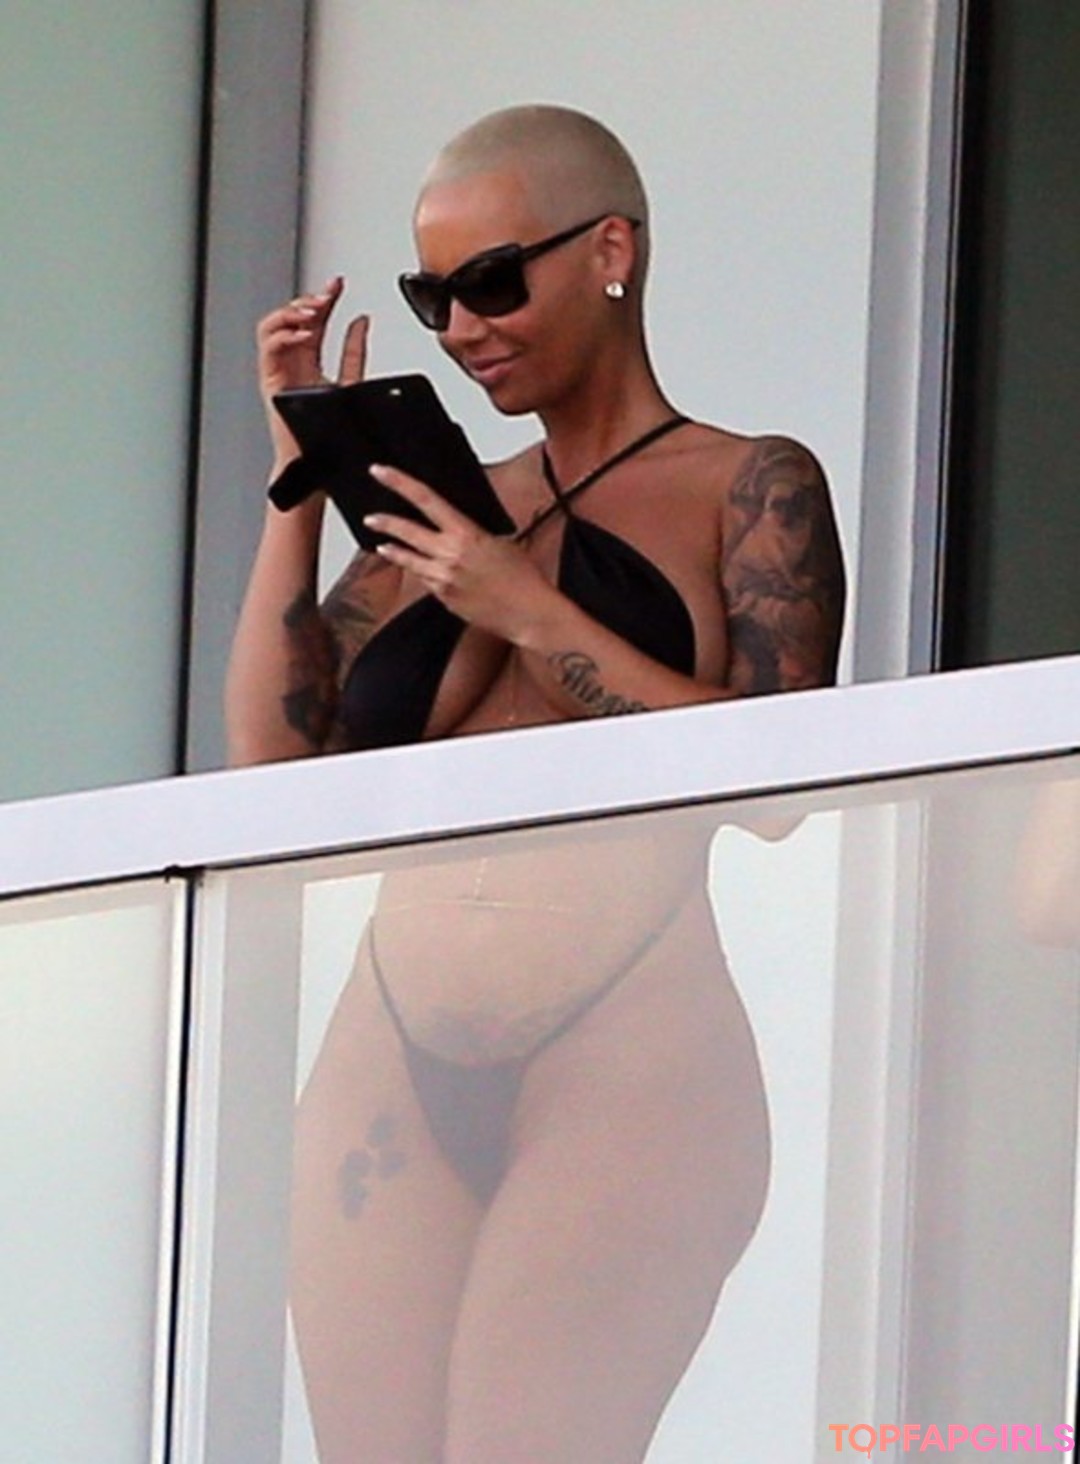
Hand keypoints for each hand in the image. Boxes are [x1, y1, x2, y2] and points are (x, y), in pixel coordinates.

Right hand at [255, 278, 369, 466]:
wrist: (317, 463)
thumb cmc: (329, 433)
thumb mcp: (352, 381)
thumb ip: (355, 351)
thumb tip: (362, 321)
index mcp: (309, 361)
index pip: (313, 320)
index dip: (324, 298)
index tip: (337, 284)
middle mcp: (291, 363)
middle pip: (291, 318)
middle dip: (307, 301)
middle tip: (325, 297)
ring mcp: (278, 371)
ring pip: (271, 327)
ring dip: (290, 314)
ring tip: (312, 313)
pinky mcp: (270, 382)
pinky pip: (268, 350)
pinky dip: (282, 335)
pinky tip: (302, 335)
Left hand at [364, 465, 555, 642]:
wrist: (528, 613)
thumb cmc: (522, 578)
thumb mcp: (501, 542)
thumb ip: (474, 532)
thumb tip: (457, 525)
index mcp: (466, 533)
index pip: (426, 499)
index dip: (399, 482)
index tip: (381, 472)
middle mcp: (449, 555)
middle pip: (406, 531)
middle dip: (384, 521)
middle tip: (371, 517)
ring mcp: (443, 579)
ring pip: (408, 560)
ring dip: (394, 551)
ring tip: (383, 545)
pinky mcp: (443, 599)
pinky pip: (425, 580)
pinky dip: (421, 573)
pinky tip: (421, 570)